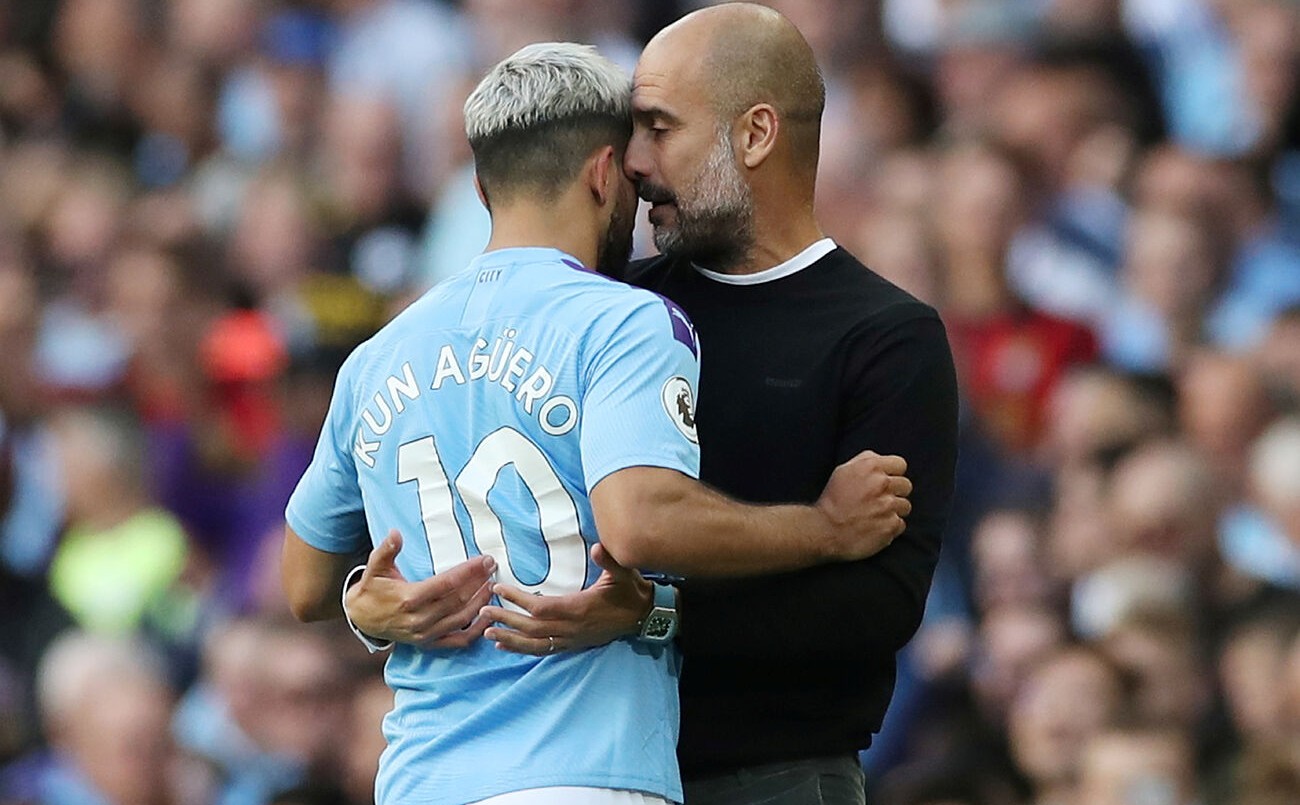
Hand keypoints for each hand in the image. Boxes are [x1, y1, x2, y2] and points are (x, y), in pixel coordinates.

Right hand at [344, 530, 496, 647]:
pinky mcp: (429, 644)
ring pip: (461, 619)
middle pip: (458, 600)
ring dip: (480, 602)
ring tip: (492, 585)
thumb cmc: (371, 589)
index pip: (447, 583)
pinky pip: (458, 640)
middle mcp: (419, 619)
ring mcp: (425, 634)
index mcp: (408, 599)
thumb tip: (395, 533)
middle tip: (492, 567)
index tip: (484, 560)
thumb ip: (386, 550)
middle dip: (478, 582)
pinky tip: (487, 616)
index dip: (468, 571)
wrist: (362, 619)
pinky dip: (476, 630)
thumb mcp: (374, 568)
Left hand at [481, 543, 651, 655]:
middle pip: (532, 628)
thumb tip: (597, 547)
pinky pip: (544, 650)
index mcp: (579, 608)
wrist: (644, 616)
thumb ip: (609, 560)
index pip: (541, 607)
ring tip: (487, 634)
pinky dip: (523, 649)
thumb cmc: (631, 592)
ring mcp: (572, 639)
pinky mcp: (573, 645)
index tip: (498, 589)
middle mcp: (572, 628)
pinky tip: (506, 647)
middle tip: (482, 611)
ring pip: (535, 644)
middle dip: (506, 621)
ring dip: (510, 640)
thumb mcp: (624, 573)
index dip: (517, 600)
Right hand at [815, 450, 911, 560]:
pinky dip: (891, 527)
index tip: (886, 481)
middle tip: (880, 500)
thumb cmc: (833, 500)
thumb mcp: (843, 471)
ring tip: (877, 514)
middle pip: (906, 485)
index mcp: (871, 467)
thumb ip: (865, 460)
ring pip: (905, 506)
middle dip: (895, 492)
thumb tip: (881, 459)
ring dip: (894, 510)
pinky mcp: (890, 526)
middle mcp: (882, 484)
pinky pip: (900, 524)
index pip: (900, 465)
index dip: (893, 473)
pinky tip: (876, 526)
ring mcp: (888, 506)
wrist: (825, 530)